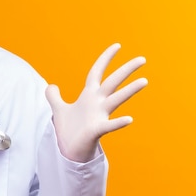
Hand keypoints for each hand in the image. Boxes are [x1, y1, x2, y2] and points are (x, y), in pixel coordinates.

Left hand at [45, 43, 146, 161]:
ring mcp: (99, 116)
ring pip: (116, 100)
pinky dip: (118, 122)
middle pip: (112, 82)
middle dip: (126, 70)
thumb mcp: (59, 109)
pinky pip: (109, 125)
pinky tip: (129, 119)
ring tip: (144, 81)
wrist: (68, 149)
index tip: (117, 46)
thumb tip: (51, 86)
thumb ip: (54, 96)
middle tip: (142, 59)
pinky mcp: (97, 130)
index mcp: (88, 96)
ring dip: (129, 91)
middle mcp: (97, 103)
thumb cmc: (69, 129)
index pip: (97, 72)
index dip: (105, 59)